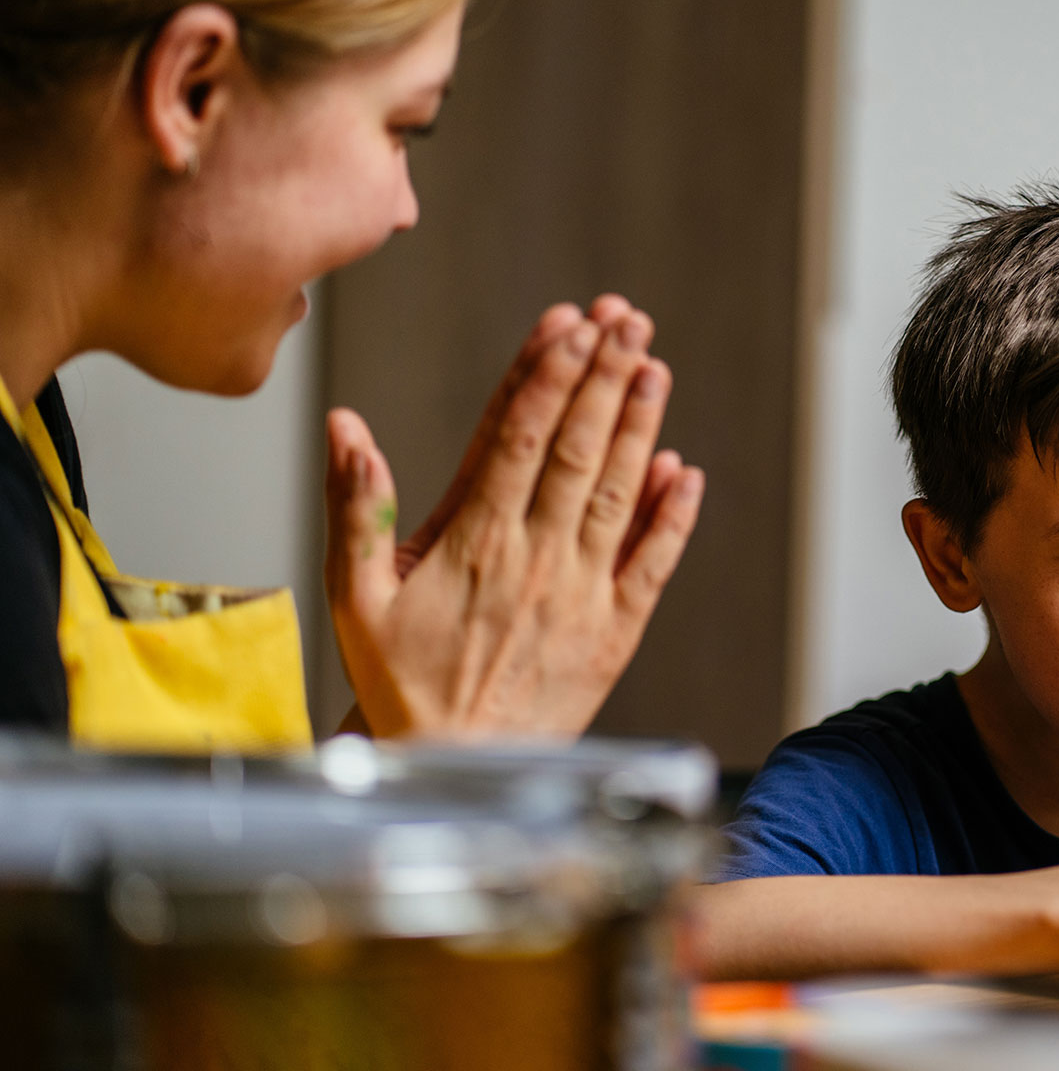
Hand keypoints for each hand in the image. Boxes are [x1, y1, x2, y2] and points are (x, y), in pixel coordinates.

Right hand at [323, 296, 704, 739]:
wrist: (455, 766)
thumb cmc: (400, 681)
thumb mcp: (353, 595)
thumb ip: (354, 506)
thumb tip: (346, 426)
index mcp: (473, 540)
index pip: (518, 437)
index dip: (548, 375)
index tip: (570, 323)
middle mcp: (536, 558)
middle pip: (578, 450)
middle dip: (604, 378)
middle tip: (627, 319)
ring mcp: (582, 594)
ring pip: (619, 494)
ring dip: (640, 427)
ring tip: (654, 366)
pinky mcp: (615, 631)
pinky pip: (652, 565)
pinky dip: (672, 517)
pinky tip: (685, 470)